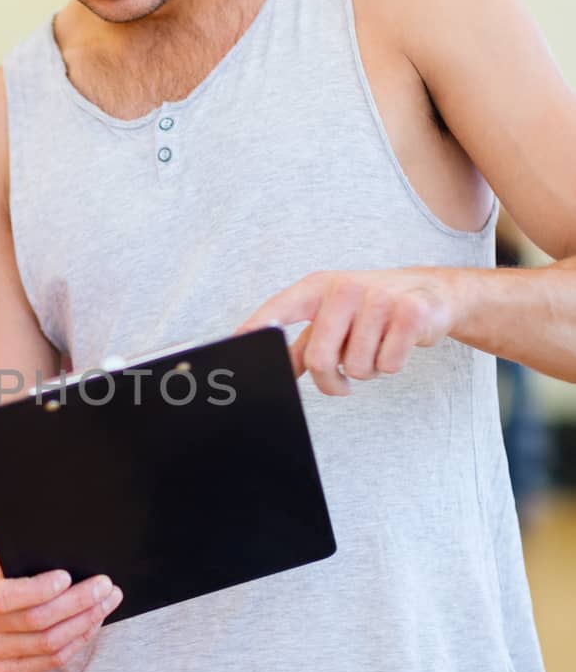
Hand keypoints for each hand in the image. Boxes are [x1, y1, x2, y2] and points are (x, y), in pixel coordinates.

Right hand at [0, 545, 122, 671]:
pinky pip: (50, 661)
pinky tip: (93, 622)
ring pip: (48, 643)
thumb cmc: (16, 558)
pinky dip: (77, 641)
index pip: (3, 597)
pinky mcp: (6, 667)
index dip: (38, 590)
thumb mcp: (16, 547)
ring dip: (85, 622)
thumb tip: (75, 557)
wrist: (1, 584)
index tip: (68, 576)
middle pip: (34, 620)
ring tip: (107, 601)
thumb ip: (34, 552)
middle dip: (76, 602)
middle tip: (105, 586)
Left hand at [236, 269, 460, 396]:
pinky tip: (397, 344)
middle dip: (330, 382)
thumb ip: (303, 344)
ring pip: (356, 368)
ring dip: (366, 371)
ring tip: (376, 349)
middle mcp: (345, 289)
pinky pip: (387, 365)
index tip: (237, 343)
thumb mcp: (335, 317)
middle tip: (339, 384)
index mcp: (319, 288)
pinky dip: (391, 366)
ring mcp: (379, 299)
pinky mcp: (410, 313)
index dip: (257, 328)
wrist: (434, 293)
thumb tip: (275, 370)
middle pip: (319, 359)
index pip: (280, 309)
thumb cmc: (374, 308)